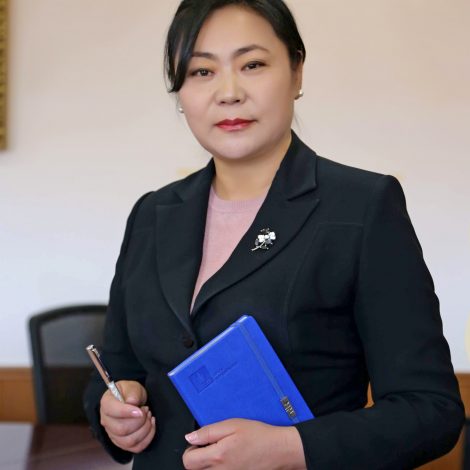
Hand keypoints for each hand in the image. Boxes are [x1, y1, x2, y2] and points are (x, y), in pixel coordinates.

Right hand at [100, 380, 155, 452]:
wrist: (132, 401)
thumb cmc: (130, 393)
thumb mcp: (132, 386)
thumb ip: (132, 392)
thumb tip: (132, 402)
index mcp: (106, 404)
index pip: (112, 411)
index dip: (127, 412)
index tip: (141, 410)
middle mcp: (106, 421)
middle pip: (121, 429)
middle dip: (140, 421)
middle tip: (146, 410)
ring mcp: (113, 435)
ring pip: (129, 441)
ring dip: (145, 429)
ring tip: (149, 416)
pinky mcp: (123, 443)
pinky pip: (136, 447)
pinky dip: (148, 437)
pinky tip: (151, 425)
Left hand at [182, 418, 305, 469]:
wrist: (279, 450)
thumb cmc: (259, 436)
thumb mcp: (232, 425)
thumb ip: (208, 432)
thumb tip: (189, 437)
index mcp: (217, 456)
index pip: (188, 461)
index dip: (191, 449)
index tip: (200, 442)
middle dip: (198, 458)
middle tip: (211, 447)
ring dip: (209, 465)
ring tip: (222, 453)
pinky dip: (220, 468)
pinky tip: (230, 460)